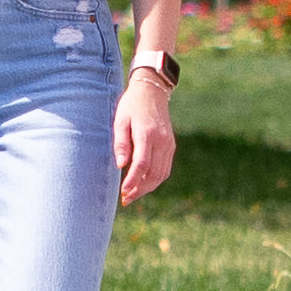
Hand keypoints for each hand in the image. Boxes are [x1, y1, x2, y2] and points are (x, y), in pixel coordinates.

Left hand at [110, 61, 177, 204]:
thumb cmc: (131, 105)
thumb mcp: (120, 120)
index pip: (142, 164)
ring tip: (133, 195)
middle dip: (140, 189)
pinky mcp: (171, 146)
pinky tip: (143, 184)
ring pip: (161, 174)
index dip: (132, 181)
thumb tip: (120, 166)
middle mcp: (161, 141)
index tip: (123, 193)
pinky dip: (155, 180)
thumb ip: (121, 143)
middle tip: (126, 199)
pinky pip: (165, 168)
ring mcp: (168, 144)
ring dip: (148, 188)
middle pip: (153, 173)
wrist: (152, 91)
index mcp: (147, 134)